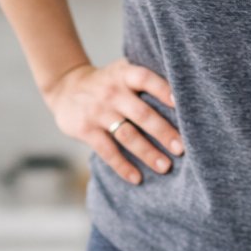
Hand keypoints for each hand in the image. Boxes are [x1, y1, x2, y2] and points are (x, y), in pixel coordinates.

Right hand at [41, 59, 183, 185]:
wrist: (65, 88)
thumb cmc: (107, 83)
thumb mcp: (121, 71)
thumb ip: (145, 79)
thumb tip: (185, 94)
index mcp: (124, 74)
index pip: (146, 79)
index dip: (164, 90)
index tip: (181, 105)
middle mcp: (112, 92)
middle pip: (141, 113)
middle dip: (163, 132)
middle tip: (182, 149)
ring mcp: (98, 112)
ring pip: (127, 135)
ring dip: (147, 153)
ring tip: (165, 167)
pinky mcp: (85, 130)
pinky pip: (107, 151)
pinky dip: (122, 166)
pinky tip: (137, 178)